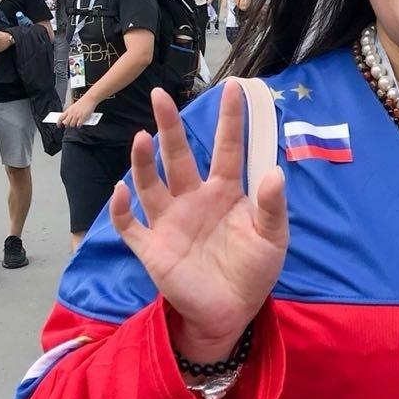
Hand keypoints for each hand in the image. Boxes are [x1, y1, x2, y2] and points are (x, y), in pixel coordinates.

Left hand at [58, 94, 98, 126]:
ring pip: (72, 125)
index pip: (61, 117)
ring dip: (73, 126)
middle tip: (69, 125)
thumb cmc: (83, 102)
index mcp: (69, 110)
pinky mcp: (82, 117)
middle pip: (66, 122)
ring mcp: (77, 115)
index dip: (58, 122)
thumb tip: (69, 118)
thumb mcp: (74, 106)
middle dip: (67, 125)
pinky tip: (80, 125)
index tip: (58, 125)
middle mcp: (72, 113)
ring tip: (76, 124)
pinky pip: (78, 125)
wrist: (89, 99)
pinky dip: (79, 126)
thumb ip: (71, 112)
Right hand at [110, 83, 287, 362]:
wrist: (232, 311)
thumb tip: (276, 172)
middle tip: (160, 95)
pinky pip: (131, 225)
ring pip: (150, 183)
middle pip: (179, 155)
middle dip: (170, 126)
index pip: (228, 148)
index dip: (230, 119)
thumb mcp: (273, 238)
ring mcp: (170, 221)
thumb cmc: (254, 269)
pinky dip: (122, 209)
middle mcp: (194, 198)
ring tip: (143, 137)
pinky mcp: (152, 247)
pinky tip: (122, 191)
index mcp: (227, 192)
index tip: (233, 87)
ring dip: (143, 162)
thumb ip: (273, 206)